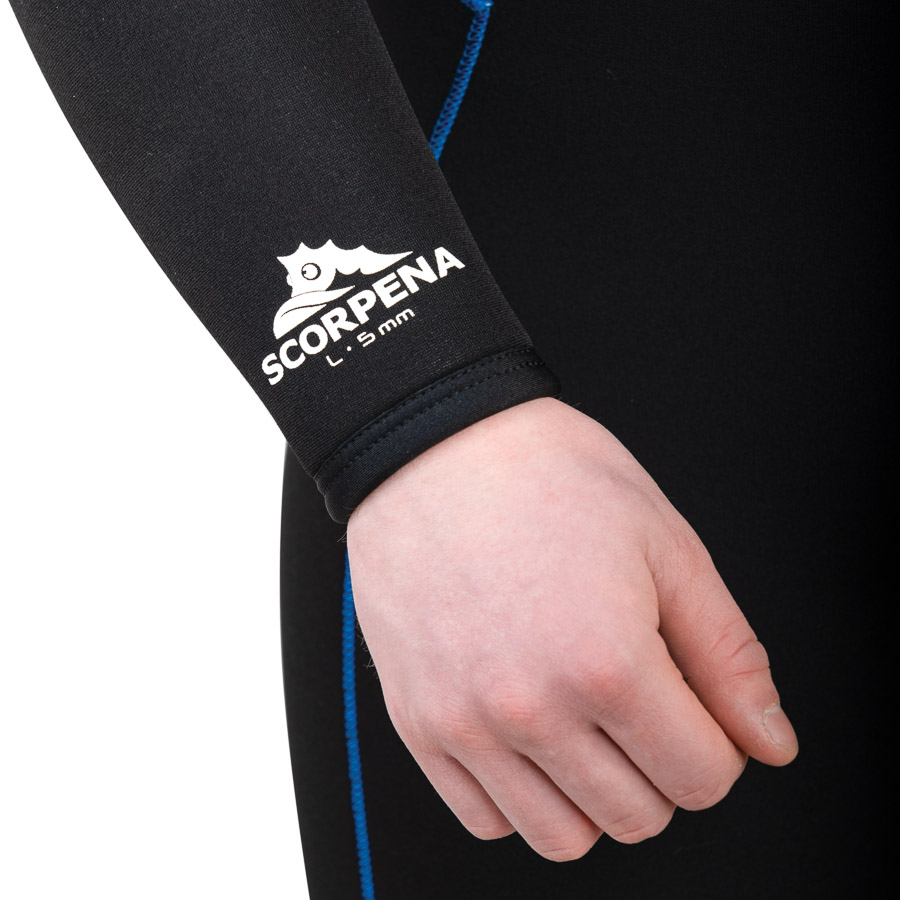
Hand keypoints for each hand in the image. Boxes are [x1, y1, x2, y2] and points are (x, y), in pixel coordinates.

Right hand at [346, 397, 797, 859]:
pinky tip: (529, 735)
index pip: (703, 777)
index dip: (718, 744)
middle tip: (643, 704)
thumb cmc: (544, 475)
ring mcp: (465, 721)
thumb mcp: (663, 542)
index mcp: (607, 661)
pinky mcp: (417, 720)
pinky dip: (521, 795)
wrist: (432, 443)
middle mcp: (531, 706)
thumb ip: (727, 654)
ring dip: (595, 796)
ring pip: (562, 836)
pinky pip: (484, 817)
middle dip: (663, 770)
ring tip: (586, 726)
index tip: (695, 707)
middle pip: (639, 816)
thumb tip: (769, 740)